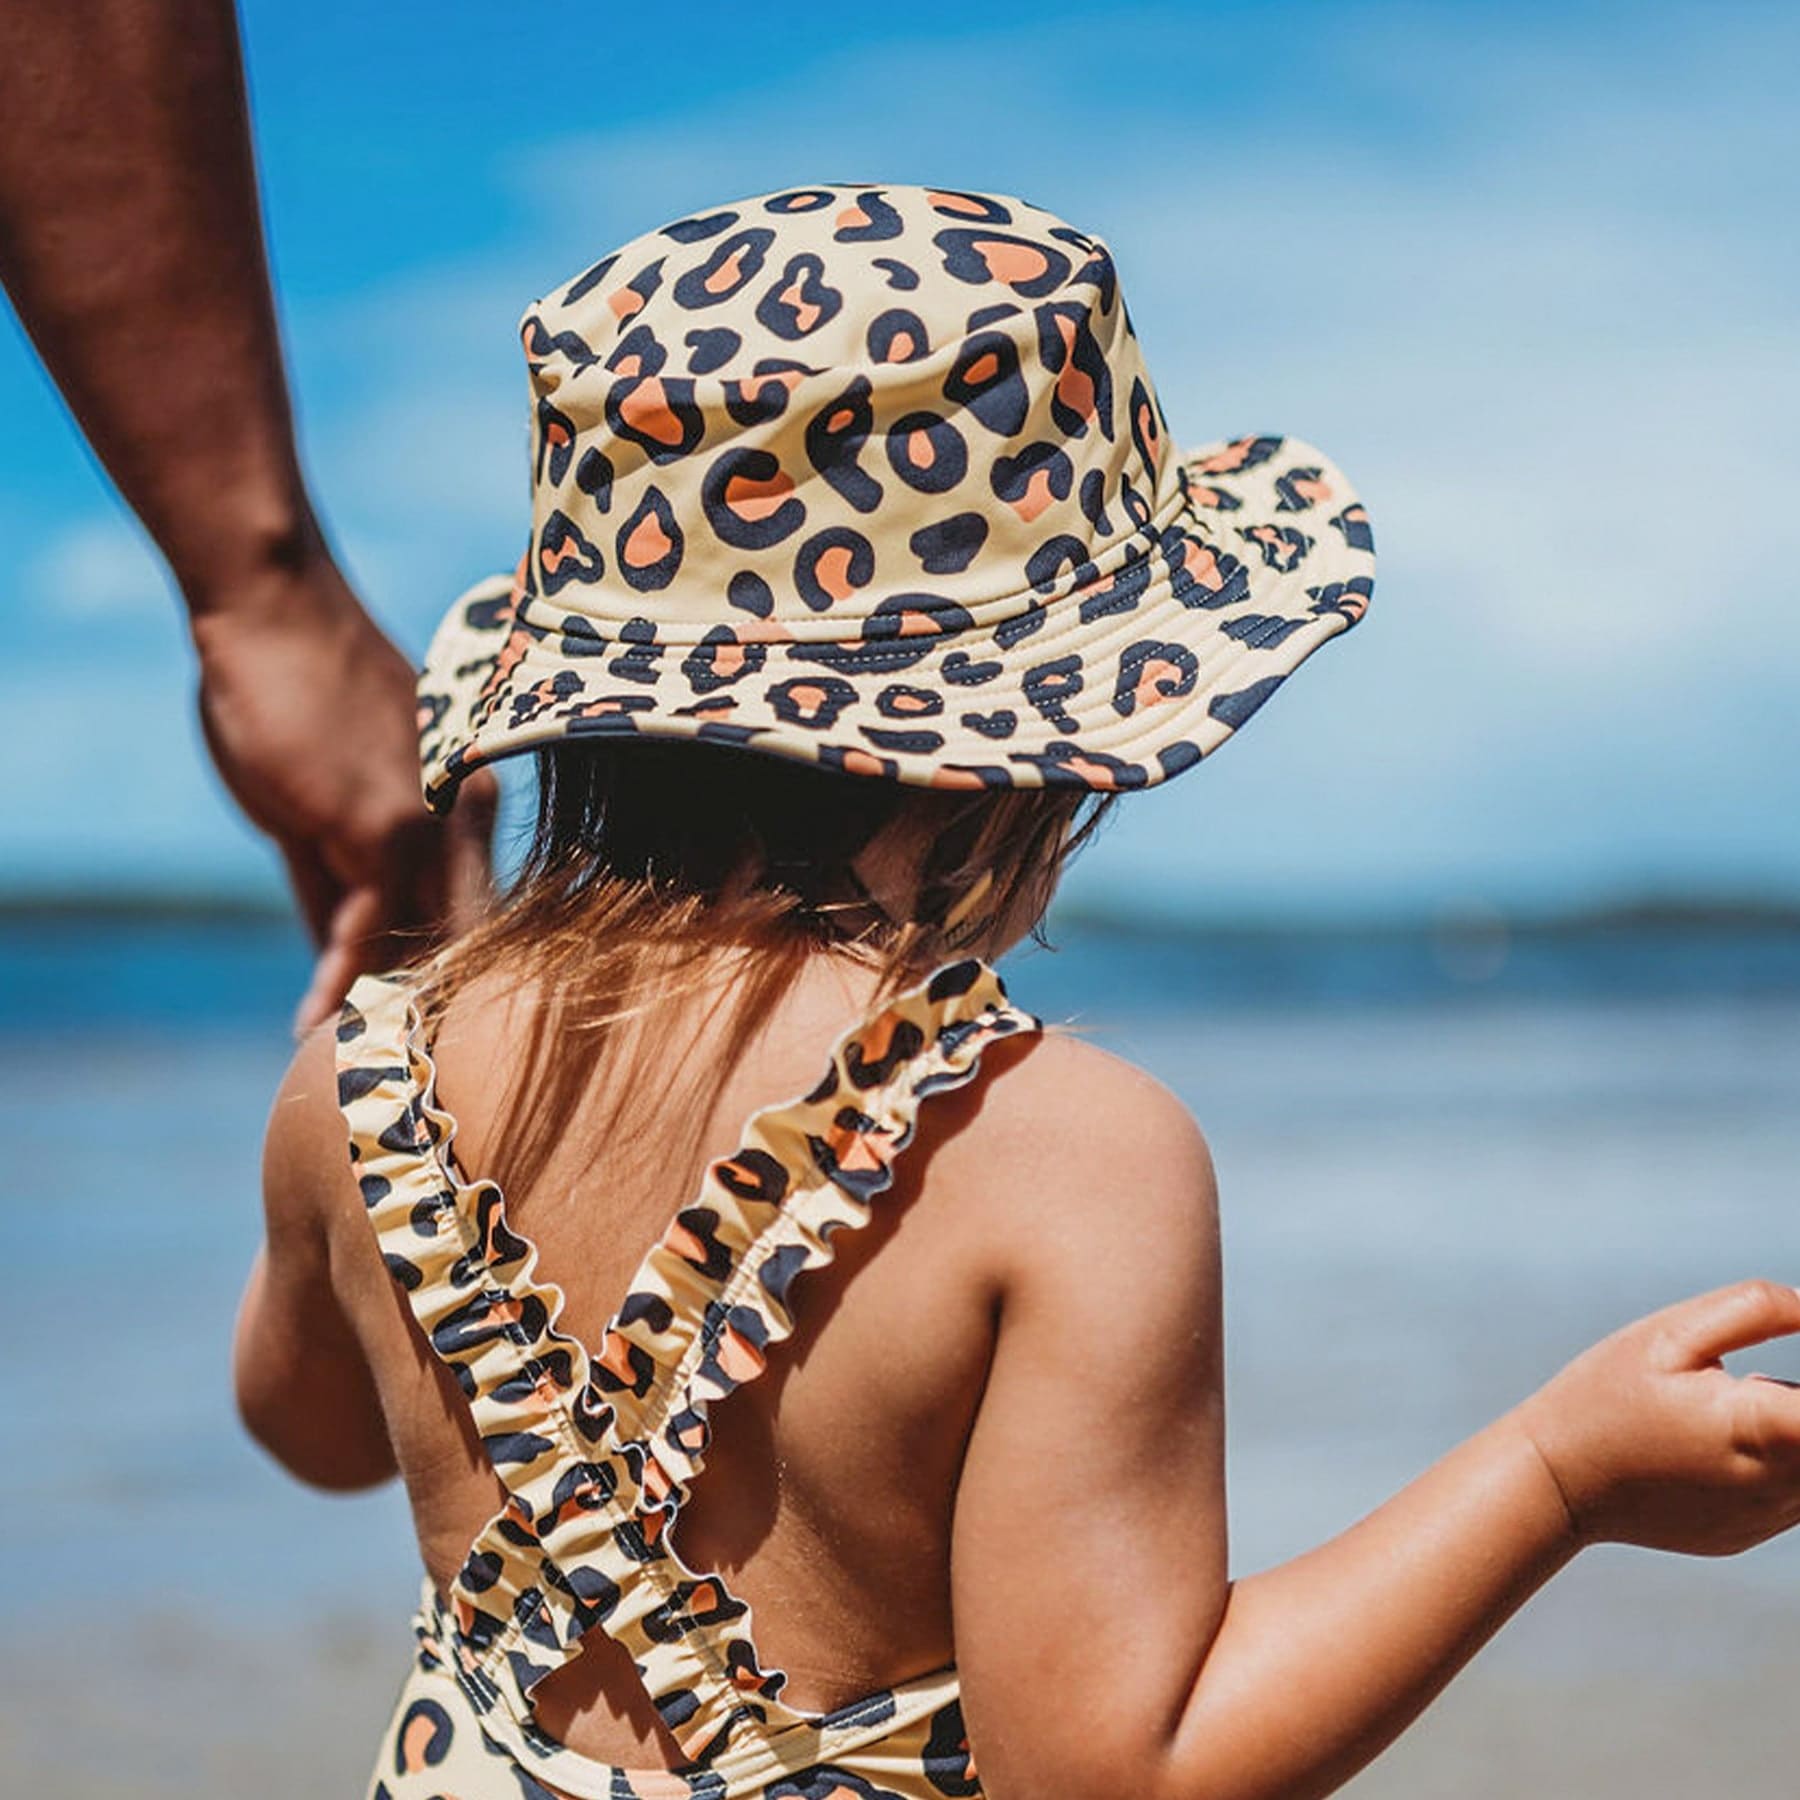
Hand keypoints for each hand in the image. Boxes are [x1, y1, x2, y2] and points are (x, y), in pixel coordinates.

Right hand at [191, 552, 496, 1032]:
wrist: (275, 610)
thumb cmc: (297, 687)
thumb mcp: (320, 797)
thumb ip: (337, 876)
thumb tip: (339, 952)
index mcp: (467, 805)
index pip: (465, 909)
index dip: (454, 976)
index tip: (436, 1033)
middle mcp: (466, 818)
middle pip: (461, 934)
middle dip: (441, 1007)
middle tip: (412, 1070)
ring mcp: (432, 824)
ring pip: (422, 941)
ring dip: (389, 1010)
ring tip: (361, 1068)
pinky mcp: (383, 828)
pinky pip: (366, 928)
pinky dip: (341, 982)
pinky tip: (315, 1025)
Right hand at [1513, 1279, 1799, 1555]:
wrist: (1555, 1481)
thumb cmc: (1606, 1393)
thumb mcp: (1671, 1334)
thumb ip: (1758, 1310)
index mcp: (1762, 1428)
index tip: (1783, 1377)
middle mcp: (1779, 1485)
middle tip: (1759, 1381)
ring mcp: (1767, 1518)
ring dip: (1795, 1426)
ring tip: (1745, 1398)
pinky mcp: (1750, 1533)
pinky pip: (1795, 1491)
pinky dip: (1782, 1457)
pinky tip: (1726, 1434)